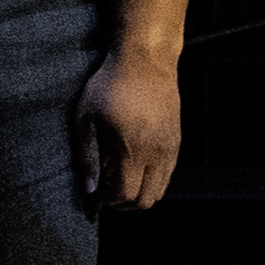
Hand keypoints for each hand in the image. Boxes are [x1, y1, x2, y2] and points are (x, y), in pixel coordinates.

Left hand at [74, 44, 184, 211]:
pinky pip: (168, 173)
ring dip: (140, 191)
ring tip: (121, 176)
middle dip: (125, 203)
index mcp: (133, 149)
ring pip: (161, 189)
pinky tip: (135, 162)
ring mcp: (171, 147)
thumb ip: (87, 157)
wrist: (146, 61)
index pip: (125, 194)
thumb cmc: (111, 85)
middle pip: (147, 200)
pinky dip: (152, 178)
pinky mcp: (177, 140)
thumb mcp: (86, 120)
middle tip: (109, 190)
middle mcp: (157, 153)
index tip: (97, 192)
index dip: (108, 201)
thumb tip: (89, 189)